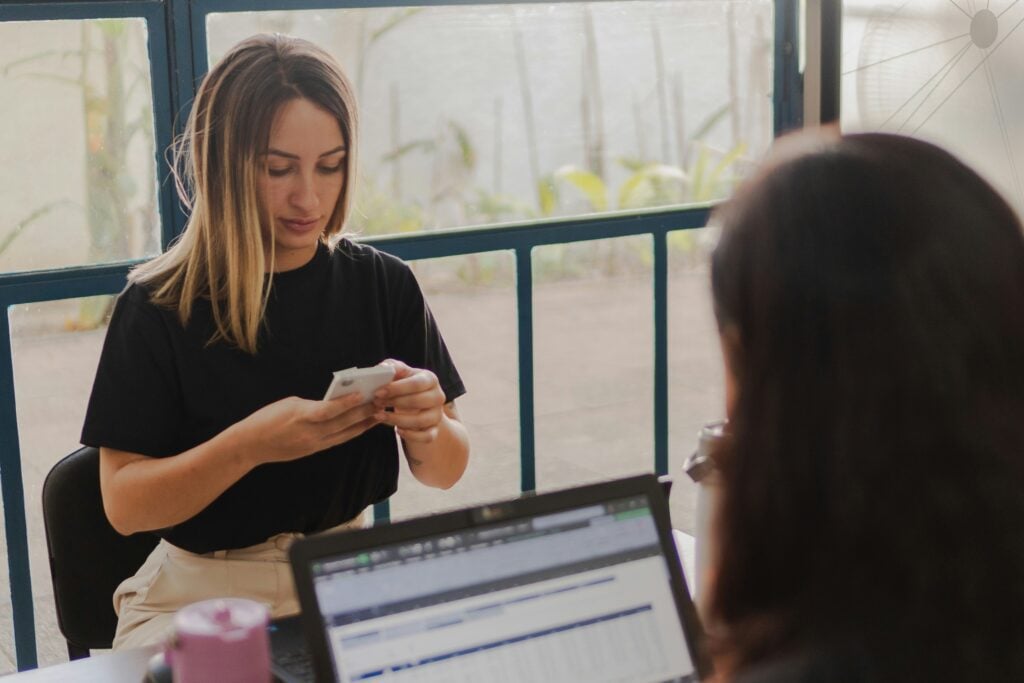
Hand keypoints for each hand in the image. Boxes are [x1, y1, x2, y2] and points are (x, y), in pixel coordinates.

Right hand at [237, 392, 380, 465]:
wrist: (250, 445)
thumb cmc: (267, 418)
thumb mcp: (290, 404)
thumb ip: (313, 404)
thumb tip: (335, 402)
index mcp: (301, 416)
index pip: (329, 410)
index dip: (347, 403)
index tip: (363, 394)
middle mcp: (310, 433)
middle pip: (342, 423)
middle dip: (363, 412)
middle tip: (381, 402)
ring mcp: (313, 444)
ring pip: (344, 434)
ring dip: (363, 424)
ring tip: (379, 414)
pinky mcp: (313, 450)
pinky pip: (337, 440)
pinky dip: (351, 432)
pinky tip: (362, 426)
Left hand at [373, 359, 446, 442]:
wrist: (417, 402)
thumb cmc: (405, 385)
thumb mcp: (399, 373)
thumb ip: (391, 368)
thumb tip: (383, 368)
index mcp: (430, 379)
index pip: (416, 384)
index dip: (396, 388)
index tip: (378, 392)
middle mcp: (438, 397)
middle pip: (418, 402)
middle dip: (394, 402)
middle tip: (376, 403)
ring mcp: (437, 415)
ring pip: (420, 421)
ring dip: (397, 420)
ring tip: (380, 416)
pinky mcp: (434, 430)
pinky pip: (426, 437)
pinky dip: (411, 435)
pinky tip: (397, 430)